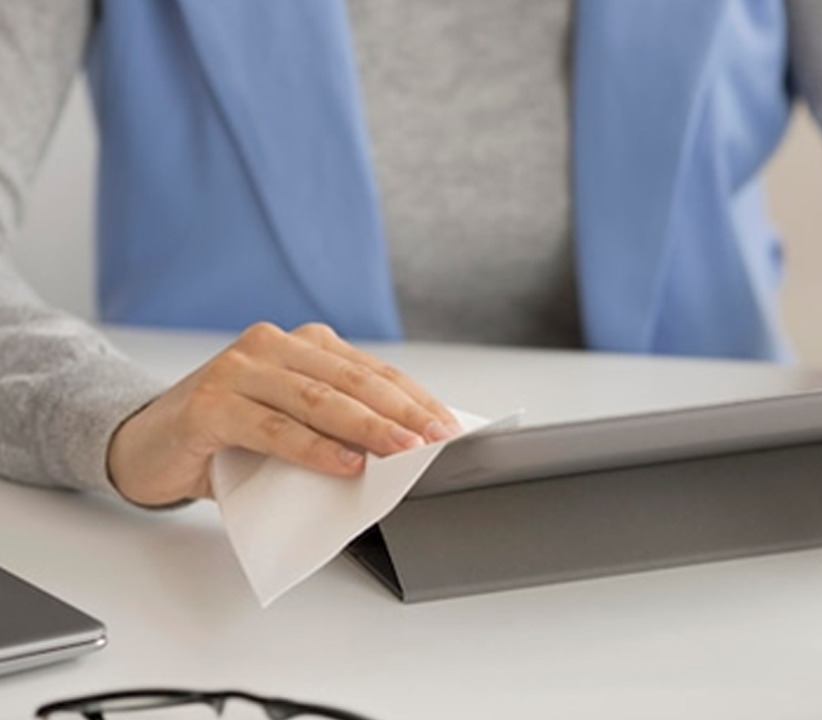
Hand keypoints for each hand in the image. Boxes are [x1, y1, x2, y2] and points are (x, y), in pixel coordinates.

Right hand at [107, 323, 461, 506]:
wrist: (145, 447)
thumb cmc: (228, 440)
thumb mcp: (293, 427)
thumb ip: (337, 428)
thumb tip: (404, 456)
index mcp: (302, 345)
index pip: (373, 371)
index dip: (416, 399)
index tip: (450, 428)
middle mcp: (272, 346)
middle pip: (353, 380)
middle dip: (402, 413)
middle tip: (437, 441)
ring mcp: (239, 370)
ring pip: (318, 399)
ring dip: (368, 428)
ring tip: (404, 452)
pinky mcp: (211, 403)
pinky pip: (273, 427)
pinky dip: (313, 447)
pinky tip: (345, 463)